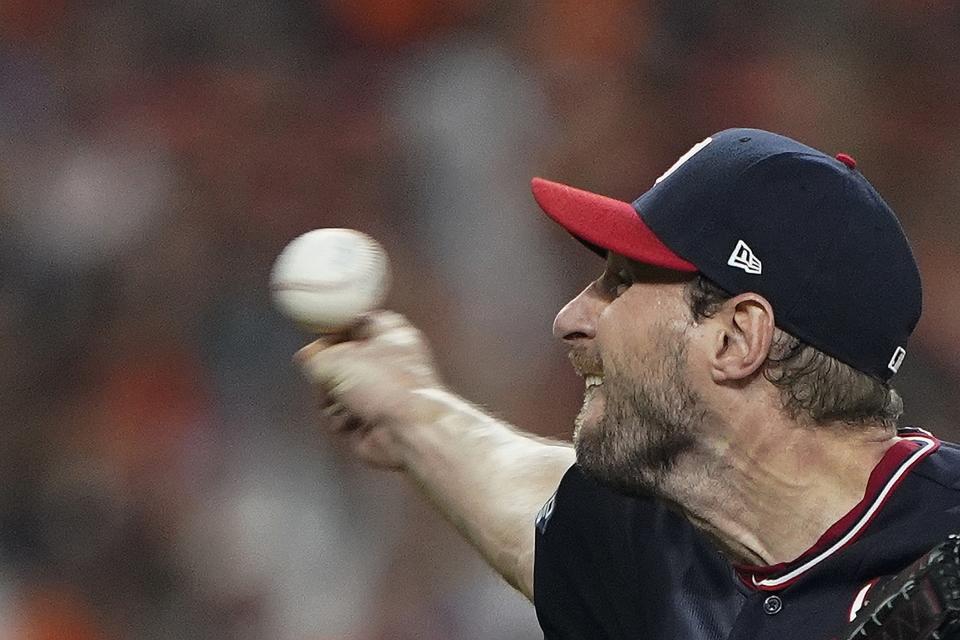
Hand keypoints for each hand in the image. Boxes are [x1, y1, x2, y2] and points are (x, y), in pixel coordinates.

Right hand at [295, 311, 442, 469]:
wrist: (408, 432)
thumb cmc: (389, 387)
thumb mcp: (338, 360)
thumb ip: (315, 356)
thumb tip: (306, 357)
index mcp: (390, 334)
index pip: (354, 323)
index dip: (333, 332)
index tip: (317, 341)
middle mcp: (388, 362)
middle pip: (342, 361)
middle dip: (328, 374)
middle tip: (327, 377)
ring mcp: (380, 392)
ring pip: (338, 390)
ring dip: (331, 399)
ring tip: (342, 402)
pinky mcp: (371, 419)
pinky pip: (341, 415)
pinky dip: (341, 420)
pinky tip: (351, 420)